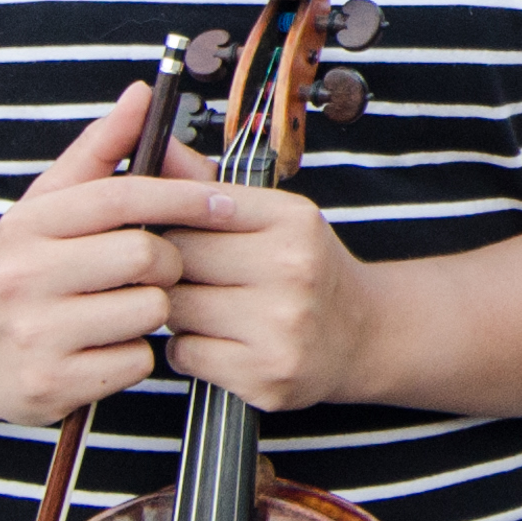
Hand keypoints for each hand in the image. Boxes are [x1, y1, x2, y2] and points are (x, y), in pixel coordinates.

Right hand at [0, 85, 187, 426]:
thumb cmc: (24, 268)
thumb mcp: (46, 205)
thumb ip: (100, 149)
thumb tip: (143, 93)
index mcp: (27, 225)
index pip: (121, 196)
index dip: (182, 194)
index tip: (224, 201)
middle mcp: (24, 277)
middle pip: (145, 255)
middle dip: (166, 261)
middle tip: (155, 268)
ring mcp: (35, 335)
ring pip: (149, 310)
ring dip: (153, 309)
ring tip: (125, 307)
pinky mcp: (51, 385)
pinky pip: (136, 361)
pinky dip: (136, 354)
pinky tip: (108, 347)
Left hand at [150, 124, 381, 413]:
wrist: (365, 336)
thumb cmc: (305, 269)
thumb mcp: (274, 216)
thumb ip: (208, 186)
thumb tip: (156, 144)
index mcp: (292, 220)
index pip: (193, 205)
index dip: (164, 218)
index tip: (157, 227)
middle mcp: (292, 270)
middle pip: (177, 258)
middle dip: (168, 266)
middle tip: (182, 273)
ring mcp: (280, 327)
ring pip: (174, 308)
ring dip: (174, 309)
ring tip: (200, 306)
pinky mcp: (265, 376)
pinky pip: (184, 354)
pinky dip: (187, 348)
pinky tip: (214, 340)